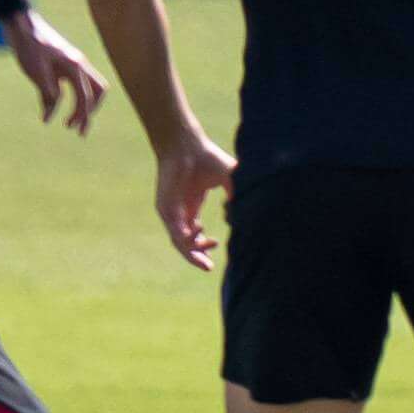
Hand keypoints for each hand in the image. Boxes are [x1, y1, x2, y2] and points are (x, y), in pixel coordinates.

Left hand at [0, 9, 107, 135]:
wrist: (19, 25)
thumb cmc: (29, 44)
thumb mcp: (36, 68)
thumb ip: (47, 88)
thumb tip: (54, 105)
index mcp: (75, 65)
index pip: (85, 95)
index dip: (83, 114)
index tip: (74, 129)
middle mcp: (76, 66)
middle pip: (95, 92)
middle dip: (90, 112)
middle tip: (80, 131)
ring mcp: (67, 68)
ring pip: (82, 91)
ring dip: (77, 109)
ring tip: (67, 125)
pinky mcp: (56, 70)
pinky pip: (62, 90)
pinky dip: (57, 103)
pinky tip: (46, 115)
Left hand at [153, 133, 237, 271]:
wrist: (186, 145)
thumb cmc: (208, 158)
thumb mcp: (230, 179)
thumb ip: (238, 196)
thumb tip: (248, 215)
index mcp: (192, 207)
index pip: (195, 234)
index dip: (205, 247)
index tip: (218, 248)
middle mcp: (181, 212)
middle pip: (185, 244)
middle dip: (196, 258)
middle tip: (208, 267)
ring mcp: (172, 211)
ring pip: (178, 241)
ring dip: (192, 251)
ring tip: (208, 252)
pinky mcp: (165, 208)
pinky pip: (174, 230)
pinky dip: (185, 238)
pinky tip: (198, 235)